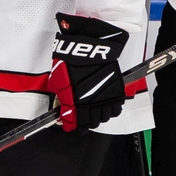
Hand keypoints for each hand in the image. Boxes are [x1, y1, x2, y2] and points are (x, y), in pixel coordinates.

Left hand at [48, 13, 127, 131]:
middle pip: (92, 123)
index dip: (74, 127)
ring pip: (104, 118)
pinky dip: (111, 110)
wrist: (88, 47)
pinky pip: (116, 109)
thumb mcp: (59, 81)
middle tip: (82, 117)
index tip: (71, 126)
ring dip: (98, 116)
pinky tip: (105, 105)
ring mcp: (106, 98)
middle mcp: (93, 104)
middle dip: (86, 122)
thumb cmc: (72, 60)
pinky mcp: (116, 92)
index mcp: (77, 104)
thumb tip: (61, 106)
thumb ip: (61, 97)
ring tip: (93, 110)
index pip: (77, 125)